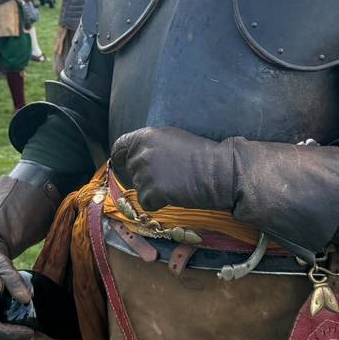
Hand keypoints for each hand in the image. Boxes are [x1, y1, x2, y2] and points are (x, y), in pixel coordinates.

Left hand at [109, 126, 234, 211]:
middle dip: (145, 176)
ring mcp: (145, 172)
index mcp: (146, 136)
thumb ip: (152, 144)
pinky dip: (158, 203)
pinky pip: (147, 202)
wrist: (218, 171)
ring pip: (140, 187)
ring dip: (154, 190)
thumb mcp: (173, 138)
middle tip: (168, 176)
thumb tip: (139, 153)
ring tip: (176, 184)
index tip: (120, 162)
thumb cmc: (201, 154)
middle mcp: (141, 153)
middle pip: (132, 170)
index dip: (120, 156)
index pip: (120, 146)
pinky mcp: (152, 191)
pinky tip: (174, 195)